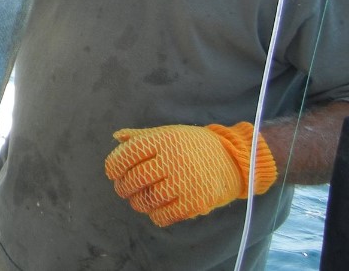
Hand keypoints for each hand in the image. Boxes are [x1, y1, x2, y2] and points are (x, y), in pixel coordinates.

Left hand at [104, 122, 276, 226]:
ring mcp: (185, 182)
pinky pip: (165, 215)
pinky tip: (156, 210)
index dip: (114, 166)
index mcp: (164, 140)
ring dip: (138, 203)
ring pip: (147, 199)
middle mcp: (173, 160)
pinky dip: (156, 215)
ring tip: (139, 200)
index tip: (113, 173)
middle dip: (124, 187)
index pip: (128, 153)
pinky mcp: (196, 201)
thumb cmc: (194, 145)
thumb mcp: (169, 133)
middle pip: (135, 179)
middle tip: (124, 190)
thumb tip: (116, 137)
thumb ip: (141, 136)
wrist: (235, 159)